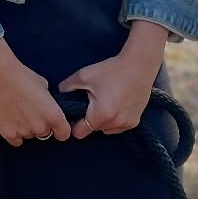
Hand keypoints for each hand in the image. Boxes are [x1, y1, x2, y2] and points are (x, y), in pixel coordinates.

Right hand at [0, 38, 70, 145]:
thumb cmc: (22, 77)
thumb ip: (48, 103)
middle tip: (30, 112)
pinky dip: (14, 133)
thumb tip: (46, 108)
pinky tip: (10, 120)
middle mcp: (41, 127)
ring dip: (26, 128)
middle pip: (45, 134)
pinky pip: (16, 140)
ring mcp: (24, 132)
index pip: (63, 134)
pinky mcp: (8, 134)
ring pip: (29, 136)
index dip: (59, 130)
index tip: (54, 127)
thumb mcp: (44, 87)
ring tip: (17, 112)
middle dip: (40, 125)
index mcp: (54, 116)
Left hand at [59, 24, 168, 139]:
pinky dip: (114, 119)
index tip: (75, 113)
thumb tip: (58, 96)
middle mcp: (115, 124)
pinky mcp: (135, 122)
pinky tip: (116, 103)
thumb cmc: (111, 70)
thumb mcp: (84, 76)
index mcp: (100, 115)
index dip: (73, 123)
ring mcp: (126, 124)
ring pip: (105, 130)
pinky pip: (117, 126)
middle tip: (92, 101)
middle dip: (89, 119)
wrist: (139, 65)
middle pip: (92, 130)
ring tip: (105, 101)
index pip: (79, 133)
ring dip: (102, 121)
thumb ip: (66, 87)